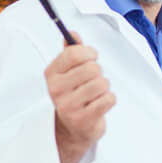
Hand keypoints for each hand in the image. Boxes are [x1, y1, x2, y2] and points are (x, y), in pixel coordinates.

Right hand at [45, 33, 114, 162]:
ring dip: (105, 88)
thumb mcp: (68, 72)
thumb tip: (71, 33)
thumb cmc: (73, 94)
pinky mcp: (84, 119)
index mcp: (51, 74)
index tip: (92, 57)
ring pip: (102, 83)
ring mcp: (69, 106)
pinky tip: (100, 104)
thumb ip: (71, 51)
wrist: (73, 129)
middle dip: (99, 73)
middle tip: (93, 81)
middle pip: (92, 68)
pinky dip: (109, 100)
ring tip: (96, 94)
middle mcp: (56, 90)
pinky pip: (109, 99)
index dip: (90, 53)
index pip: (75, 53)